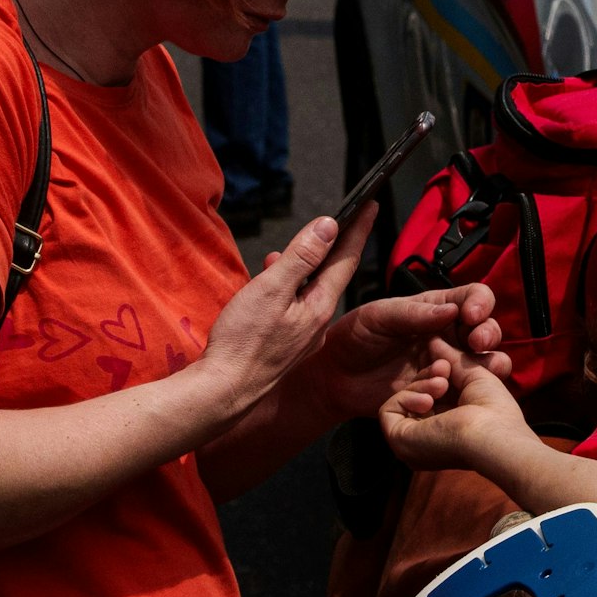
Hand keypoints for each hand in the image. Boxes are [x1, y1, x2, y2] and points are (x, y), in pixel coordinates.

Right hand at [200, 206, 376, 413]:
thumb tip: (328, 227)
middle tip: (334, 223)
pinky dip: (284, 289)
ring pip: (308, 291)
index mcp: (320, 306)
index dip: (358, 229)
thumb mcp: (271, 289)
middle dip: (330, 247)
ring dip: (300, 268)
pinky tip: (267, 284)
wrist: (224, 390)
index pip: (346, 259)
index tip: (371, 206)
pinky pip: (292, 307)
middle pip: (330, 274)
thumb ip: (301, 257)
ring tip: (284, 253)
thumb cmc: (243, 343)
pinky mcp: (284, 345)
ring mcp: (302, 336)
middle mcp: (317, 322)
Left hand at [310, 281, 511, 423]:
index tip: (471, 316)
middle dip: (488, 335)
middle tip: (475, 344)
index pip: (473, 297)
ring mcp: (448, 366)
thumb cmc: (352, 338)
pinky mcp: (440, 394)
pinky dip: (451, 395)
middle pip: (488, 331)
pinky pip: (461, 395)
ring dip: (480, 369)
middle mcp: (448, 336)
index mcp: (436, 309)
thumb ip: (411, 314)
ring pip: (485, 365)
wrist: (334, 379)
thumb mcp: (377, 317)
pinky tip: (429, 396)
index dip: (480, 304)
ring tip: (452, 375)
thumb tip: (451, 310)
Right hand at [380, 355, 529, 470]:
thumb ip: (451, 358)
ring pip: (402, 400)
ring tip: (442, 386)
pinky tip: (428, 402)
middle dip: (429, 375)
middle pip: (416, 394)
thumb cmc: (494, 410)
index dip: (437, 373)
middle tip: (444, 370)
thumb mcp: (473, 374)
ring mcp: (412, 442)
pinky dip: (406, 397)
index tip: (446, 364)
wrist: (490, 438)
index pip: (433, 394)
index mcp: (450, 427)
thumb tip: (433, 339)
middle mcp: (430, 437)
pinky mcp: (399, 441)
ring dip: (421, 384)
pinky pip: (389, 409)